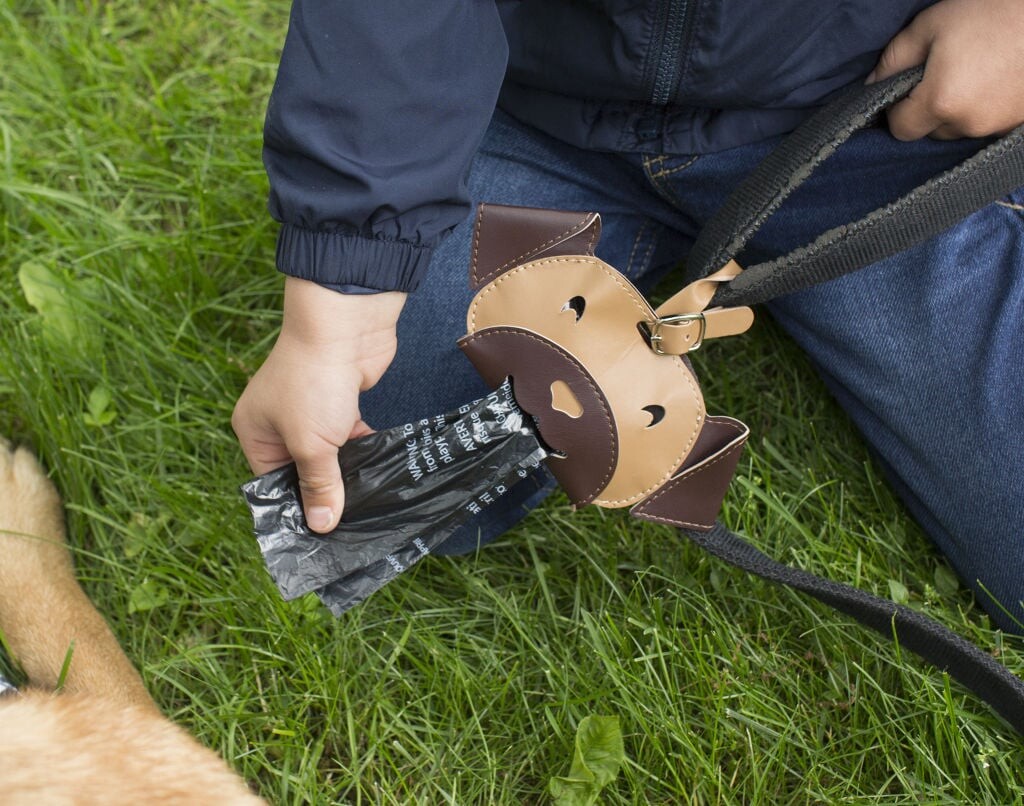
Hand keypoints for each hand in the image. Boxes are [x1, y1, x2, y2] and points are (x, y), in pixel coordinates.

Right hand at [232, 278, 405, 532]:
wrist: (346, 325)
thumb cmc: (314, 381)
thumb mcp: (311, 443)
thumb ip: (318, 484)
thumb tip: (320, 525)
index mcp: (254, 430)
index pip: (271, 483)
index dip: (295, 507)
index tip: (320, 536)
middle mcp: (278, 422)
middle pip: (301, 471)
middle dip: (325, 493)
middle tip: (349, 526)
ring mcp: (311, 411)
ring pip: (329, 456)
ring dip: (347, 474)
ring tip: (368, 506)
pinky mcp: (341, 403)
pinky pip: (350, 438)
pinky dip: (363, 452)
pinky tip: (381, 475)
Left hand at [867, 0, 1023, 139]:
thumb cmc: (991, 10)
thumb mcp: (931, 25)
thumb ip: (894, 59)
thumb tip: (871, 85)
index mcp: (941, 102)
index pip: (900, 129)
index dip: (897, 110)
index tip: (907, 88)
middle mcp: (969, 123)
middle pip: (930, 132)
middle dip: (928, 109)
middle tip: (942, 73)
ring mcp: (997, 127)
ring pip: (959, 130)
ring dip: (957, 111)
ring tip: (972, 74)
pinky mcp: (1018, 124)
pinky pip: (987, 125)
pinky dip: (983, 109)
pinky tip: (991, 81)